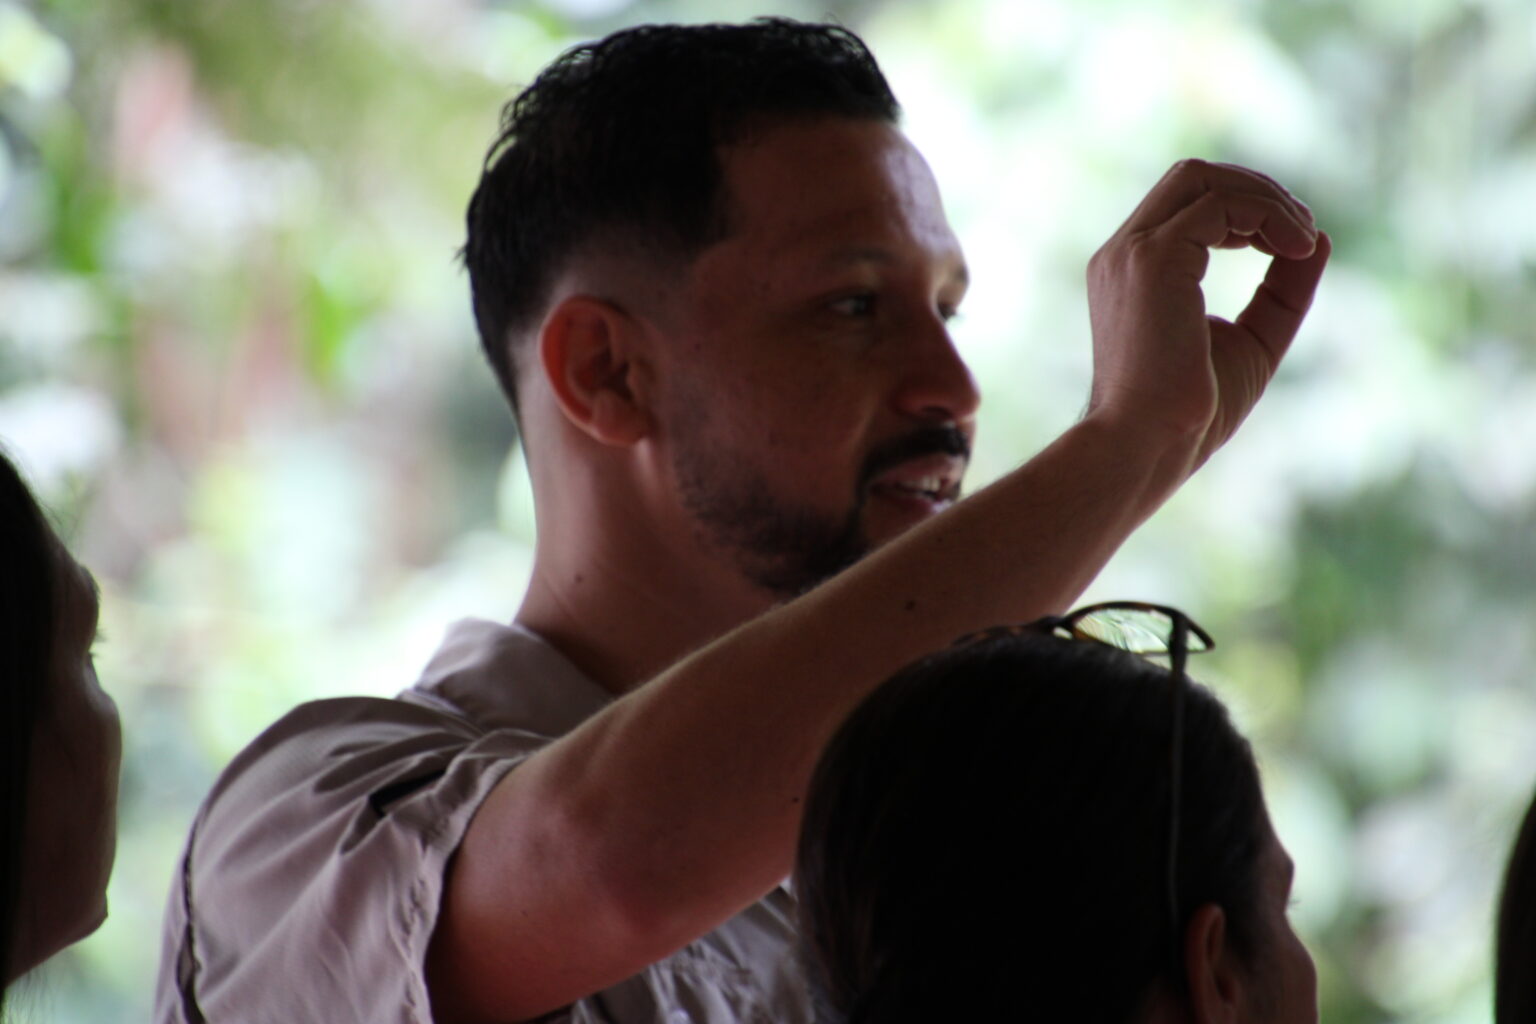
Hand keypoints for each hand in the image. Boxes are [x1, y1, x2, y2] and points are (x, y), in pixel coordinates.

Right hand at [1084, 159, 1329, 467]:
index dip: (1247, 209)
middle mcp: (1123, 254)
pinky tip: (1296, 248)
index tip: (1293, 244)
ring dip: (1267, 201)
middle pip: (1192, 176)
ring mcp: (1132, 253)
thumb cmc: (1189, 412)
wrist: (1148, 446)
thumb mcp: (1253, 339)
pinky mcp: (1153, 260)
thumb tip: (1320, 239)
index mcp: (1133, 272)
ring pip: (1204, 179)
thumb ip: (1281, 290)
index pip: (1188, 204)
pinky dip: (1267, 216)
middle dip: (1257, 190)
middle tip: (1303, 230)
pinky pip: (1219, 205)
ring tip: (1303, 240)